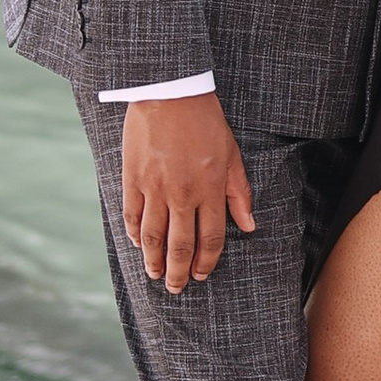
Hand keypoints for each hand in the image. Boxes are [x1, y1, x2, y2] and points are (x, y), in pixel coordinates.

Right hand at [121, 94, 254, 293]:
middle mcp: (182, 195)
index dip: (206, 261)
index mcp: (210, 190)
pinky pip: (131, 216)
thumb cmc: (205, 121)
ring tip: (155, 275)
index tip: (202, 274)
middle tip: (177, 288)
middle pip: (180, 245)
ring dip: (154, 261)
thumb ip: (239, 193)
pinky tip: (138, 246)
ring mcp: (155, 188)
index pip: (211, 238)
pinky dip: (134, 235)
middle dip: (179, 272)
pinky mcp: (133, 179)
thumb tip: (249, 226)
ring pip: (153, 237)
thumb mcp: (232, 155)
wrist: (169, 92)